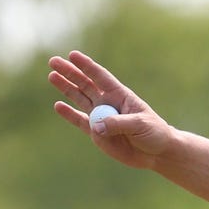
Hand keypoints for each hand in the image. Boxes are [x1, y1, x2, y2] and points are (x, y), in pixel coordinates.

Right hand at [48, 51, 171, 167]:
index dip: (87, 66)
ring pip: (79, 99)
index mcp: (120, 95)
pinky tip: (58, 105)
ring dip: (66, 88)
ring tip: (52, 76)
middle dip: (70, 73)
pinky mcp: (97, 133)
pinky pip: (80, 121)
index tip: (73, 55)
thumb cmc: (154, 133)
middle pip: (85, 84)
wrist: (157, 153)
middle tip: (53, 61)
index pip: (101, 77)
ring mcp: (101, 117)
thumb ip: (118, 124)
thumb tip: (96, 126)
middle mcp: (108, 103)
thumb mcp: (140, 125)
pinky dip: (69, 114)